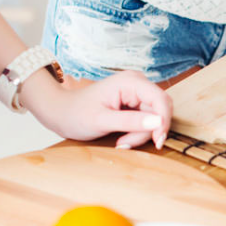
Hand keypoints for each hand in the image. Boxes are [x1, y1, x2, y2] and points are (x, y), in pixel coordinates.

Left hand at [24, 70, 172, 149]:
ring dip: (142, 134)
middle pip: (160, 110)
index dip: (163, 121)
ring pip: (155, 117)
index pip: (161, 100)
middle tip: (127, 144)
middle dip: (148, 130)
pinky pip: (148, 119)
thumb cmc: (75, 114)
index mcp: (130, 82)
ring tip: (121, 142)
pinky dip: (138, 132)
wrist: (61, 112)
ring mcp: (137, 92)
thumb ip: (130, 121)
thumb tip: (159, 122)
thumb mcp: (101, 121)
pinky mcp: (136, 102)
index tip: (158, 142)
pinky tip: (123, 137)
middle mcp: (137, 83)